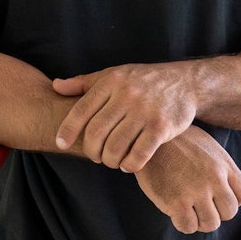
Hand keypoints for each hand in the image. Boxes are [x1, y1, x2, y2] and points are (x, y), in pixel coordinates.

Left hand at [53, 63, 196, 171]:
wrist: (184, 82)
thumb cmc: (141, 81)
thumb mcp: (112, 75)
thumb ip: (83, 83)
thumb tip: (56, 86)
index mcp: (111, 82)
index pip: (82, 109)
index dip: (68, 129)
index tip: (60, 143)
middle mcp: (126, 95)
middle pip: (96, 132)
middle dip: (90, 150)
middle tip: (94, 155)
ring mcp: (145, 112)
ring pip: (115, 146)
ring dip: (109, 160)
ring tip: (110, 160)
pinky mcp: (162, 127)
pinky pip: (139, 154)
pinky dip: (129, 164)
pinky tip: (128, 164)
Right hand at [135, 125, 240, 233]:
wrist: (147, 135)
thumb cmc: (175, 139)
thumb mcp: (205, 144)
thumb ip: (219, 164)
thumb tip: (225, 184)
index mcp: (222, 164)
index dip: (231, 198)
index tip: (216, 196)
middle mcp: (214, 178)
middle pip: (229, 211)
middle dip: (216, 211)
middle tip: (200, 204)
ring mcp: (196, 191)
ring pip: (211, 223)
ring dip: (200, 221)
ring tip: (189, 210)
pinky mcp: (176, 201)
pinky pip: (189, 227)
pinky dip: (184, 224)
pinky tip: (175, 212)